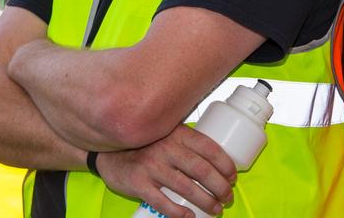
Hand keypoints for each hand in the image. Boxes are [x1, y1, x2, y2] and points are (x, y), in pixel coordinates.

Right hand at [97, 124, 236, 217]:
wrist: (110, 154)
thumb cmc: (146, 146)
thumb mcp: (167, 135)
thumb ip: (187, 143)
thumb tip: (218, 160)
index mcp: (177, 134)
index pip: (209, 149)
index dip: (225, 165)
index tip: (233, 177)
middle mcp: (166, 148)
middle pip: (202, 171)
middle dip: (220, 187)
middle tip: (227, 197)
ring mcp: (152, 166)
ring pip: (187, 188)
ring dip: (206, 202)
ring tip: (215, 209)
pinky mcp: (139, 183)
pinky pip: (163, 202)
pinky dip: (179, 213)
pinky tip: (189, 217)